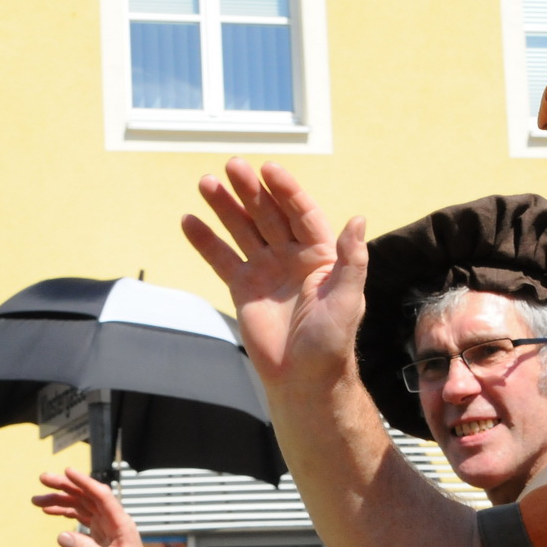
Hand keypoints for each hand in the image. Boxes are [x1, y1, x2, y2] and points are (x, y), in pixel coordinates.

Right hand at [32, 468, 181, 546]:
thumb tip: (62, 536)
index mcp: (120, 522)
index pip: (102, 495)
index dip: (84, 482)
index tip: (67, 472)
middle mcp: (112, 519)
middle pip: (87, 496)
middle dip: (65, 486)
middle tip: (43, 480)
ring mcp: (105, 524)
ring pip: (81, 504)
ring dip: (60, 500)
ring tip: (38, 500)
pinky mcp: (99, 531)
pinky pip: (80, 516)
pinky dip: (65, 512)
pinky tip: (50, 510)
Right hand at [185, 158, 368, 388]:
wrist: (303, 380)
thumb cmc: (331, 343)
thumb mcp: (348, 300)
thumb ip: (352, 260)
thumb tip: (357, 219)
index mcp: (321, 255)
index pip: (301, 213)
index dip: (286, 191)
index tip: (269, 170)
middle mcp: (292, 257)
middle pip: (269, 215)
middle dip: (251, 190)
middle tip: (232, 165)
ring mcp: (266, 270)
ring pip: (243, 230)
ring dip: (225, 206)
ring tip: (206, 182)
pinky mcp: (244, 288)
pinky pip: (222, 258)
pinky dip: (205, 240)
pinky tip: (189, 220)